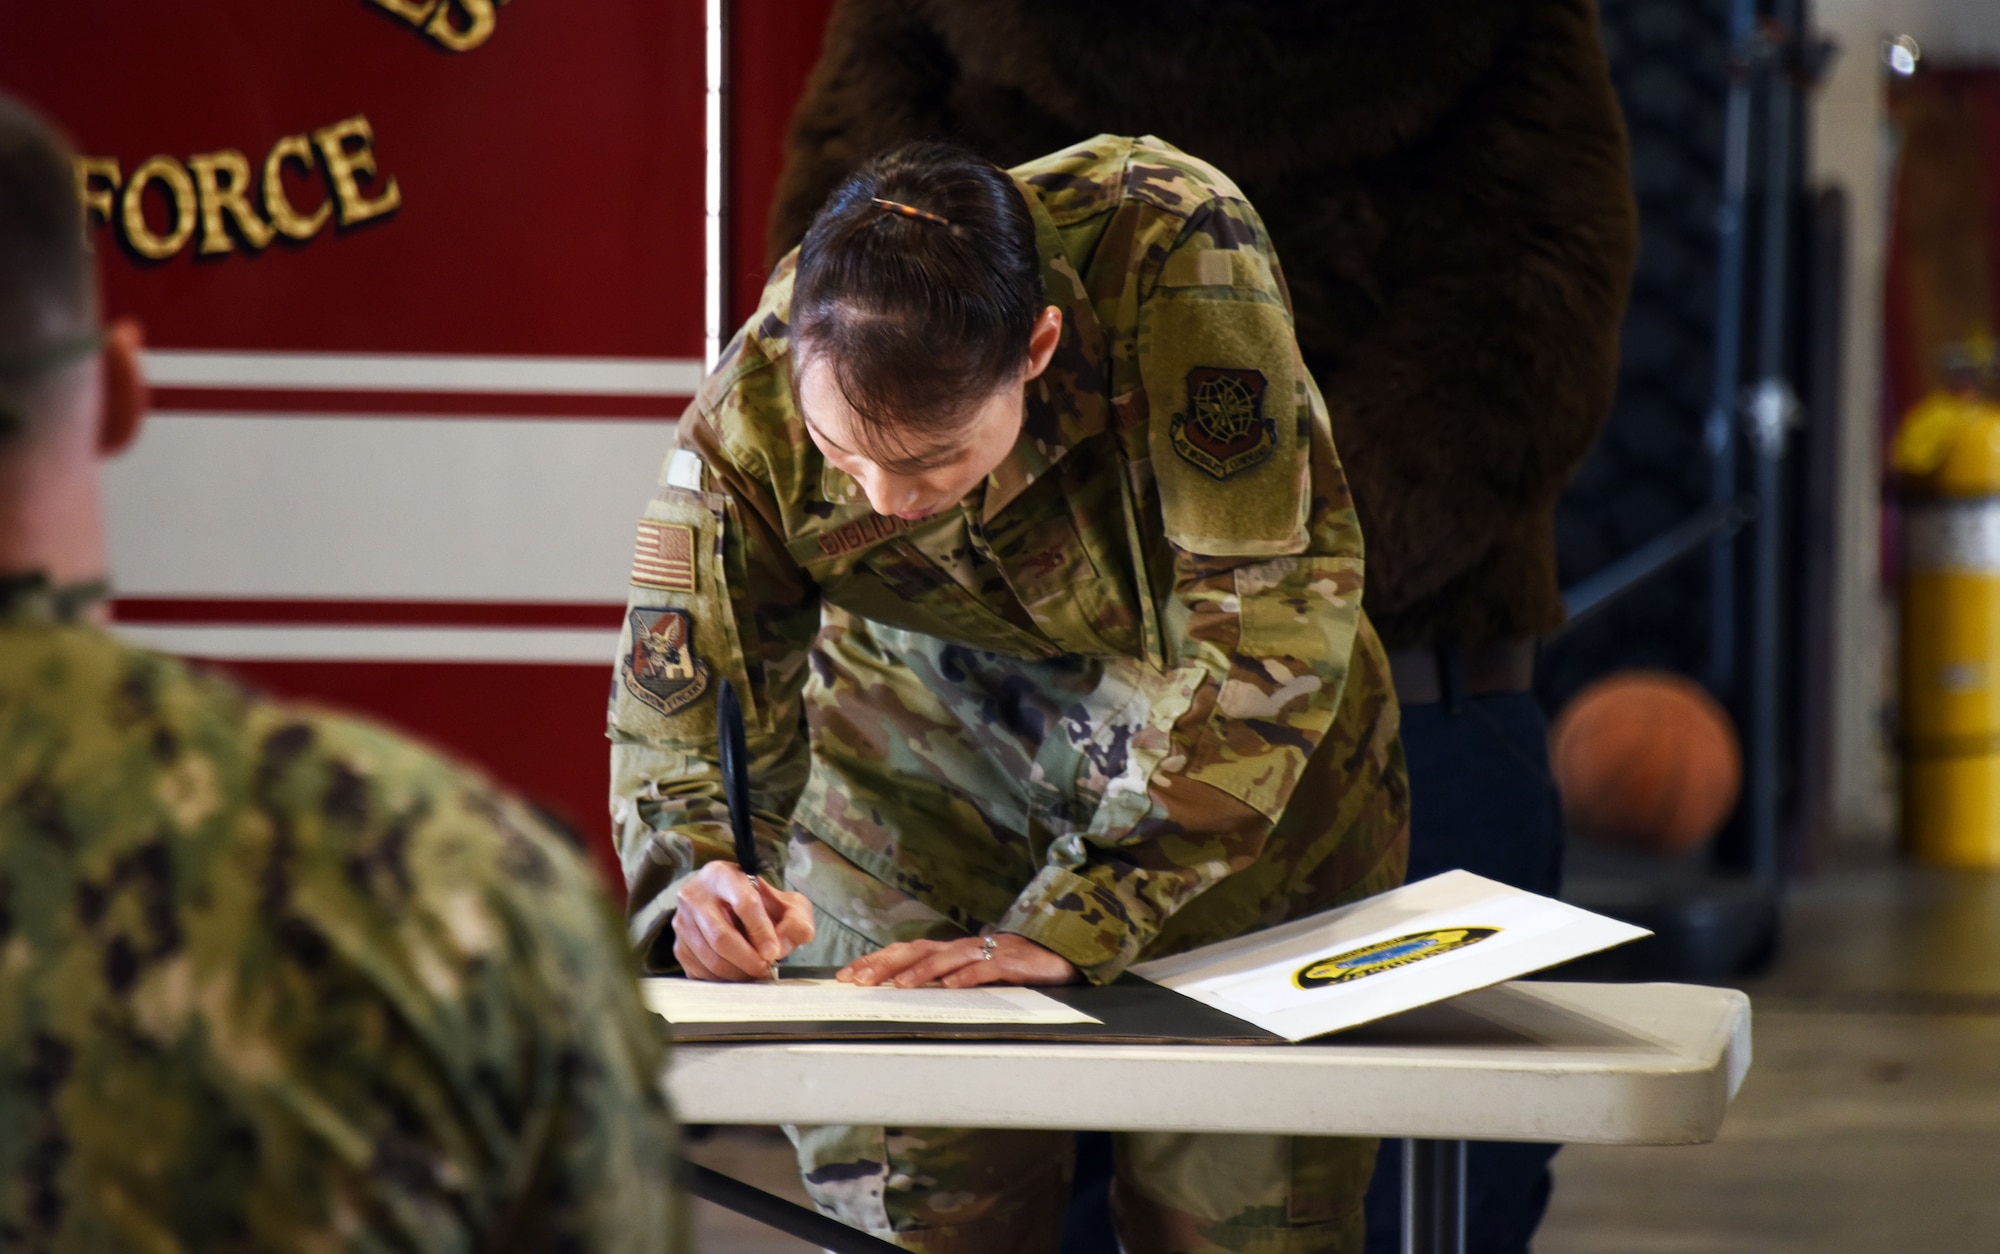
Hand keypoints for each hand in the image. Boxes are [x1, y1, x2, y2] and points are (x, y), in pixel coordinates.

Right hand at [672, 861, 815, 980]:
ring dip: (738, 973)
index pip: (744, 903)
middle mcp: (695, 895)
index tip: (773, 952)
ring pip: (710, 958)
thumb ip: (795, 921)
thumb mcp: (787, 903)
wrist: (730, 904)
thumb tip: (780, 948)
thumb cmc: (762, 903)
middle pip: (721, 937)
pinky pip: (700, 972)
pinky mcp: (678, 945)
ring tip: (755, 971)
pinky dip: (723, 979)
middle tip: (766, 968)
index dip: (761, 931)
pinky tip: (738, 972)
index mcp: (723, 875)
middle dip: (748, 959)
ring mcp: (682, 921)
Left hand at [837, 933, 1078, 988]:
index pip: (905, 952)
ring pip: (945, 958)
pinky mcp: (1010, 963)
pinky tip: (950, 986)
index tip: (846, 975)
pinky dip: (965, 976)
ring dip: (920, 971)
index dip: (875, 961)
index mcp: (950, 952)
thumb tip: (906, 996)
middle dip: (884, 964)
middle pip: (916, 950)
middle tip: (857, 980)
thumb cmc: (1013, 970)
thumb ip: (945, 982)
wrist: (1059, 956)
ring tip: (898, 985)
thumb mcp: (973, 977)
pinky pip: (984, 968)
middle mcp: (962, 948)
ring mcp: (984, 952)